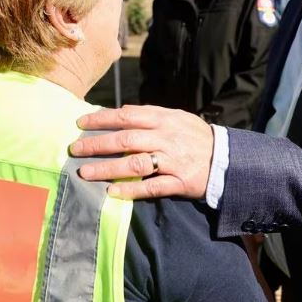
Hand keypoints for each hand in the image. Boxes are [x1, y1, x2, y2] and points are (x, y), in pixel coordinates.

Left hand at [71, 105, 213, 199]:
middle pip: (126, 139)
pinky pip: (152, 187)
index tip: (80, 123)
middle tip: (74, 149)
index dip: (102, 119)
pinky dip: (131, 190)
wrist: (227, 159)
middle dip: (97, 144)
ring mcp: (172, 161)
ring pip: (135, 164)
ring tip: (85, 173)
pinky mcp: (179, 182)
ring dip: (107, 168)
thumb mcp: (176, 117)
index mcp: (164, 119)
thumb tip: (122, 109)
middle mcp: (166, 138)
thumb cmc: (196, 137)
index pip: (127, 116)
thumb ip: (149, 114)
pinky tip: (112, 192)